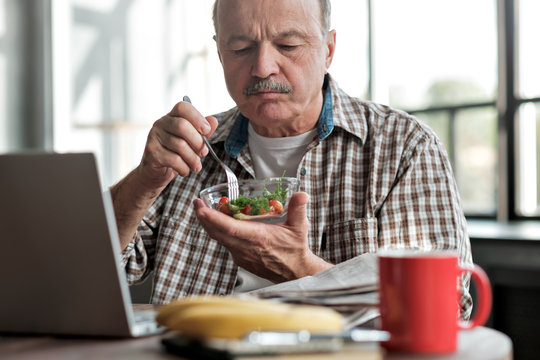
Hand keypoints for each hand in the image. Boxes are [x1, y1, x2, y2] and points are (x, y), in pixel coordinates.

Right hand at [137, 101, 218, 190]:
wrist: (155, 173)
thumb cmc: (175, 154)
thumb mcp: (192, 142)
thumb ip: (202, 132)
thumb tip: (213, 121)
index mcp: (171, 117)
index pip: (183, 107)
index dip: (197, 117)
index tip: (207, 130)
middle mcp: (160, 124)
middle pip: (182, 126)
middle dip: (198, 141)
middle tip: (204, 152)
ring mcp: (154, 137)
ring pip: (180, 145)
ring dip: (193, 159)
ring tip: (196, 166)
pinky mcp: (152, 152)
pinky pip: (174, 159)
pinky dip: (184, 168)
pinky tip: (185, 170)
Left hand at [193, 192, 332, 282]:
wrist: (295, 272)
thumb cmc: (295, 250)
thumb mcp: (299, 227)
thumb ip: (298, 209)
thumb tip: (301, 195)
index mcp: (258, 238)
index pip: (230, 228)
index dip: (213, 218)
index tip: (201, 208)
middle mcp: (246, 248)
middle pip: (217, 232)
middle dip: (204, 217)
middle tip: (197, 202)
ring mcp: (241, 254)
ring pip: (219, 238)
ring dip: (208, 224)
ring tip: (202, 209)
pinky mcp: (240, 258)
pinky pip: (224, 243)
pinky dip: (217, 232)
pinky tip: (216, 222)